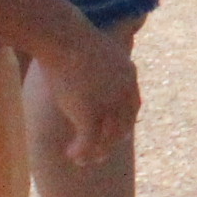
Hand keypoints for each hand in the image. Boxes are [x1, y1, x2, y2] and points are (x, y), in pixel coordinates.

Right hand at [34, 23, 140, 165]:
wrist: (64, 37)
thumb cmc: (71, 37)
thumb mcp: (95, 49)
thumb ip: (98, 63)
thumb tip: (86, 62)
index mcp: (129, 74)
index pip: (133, 105)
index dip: (125, 121)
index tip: (119, 133)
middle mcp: (124, 91)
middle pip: (124, 124)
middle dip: (112, 141)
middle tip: (102, 153)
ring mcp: (109, 104)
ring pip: (108, 138)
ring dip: (97, 152)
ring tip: (84, 160)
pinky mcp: (90, 114)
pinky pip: (89, 142)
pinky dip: (82, 152)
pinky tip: (71, 155)